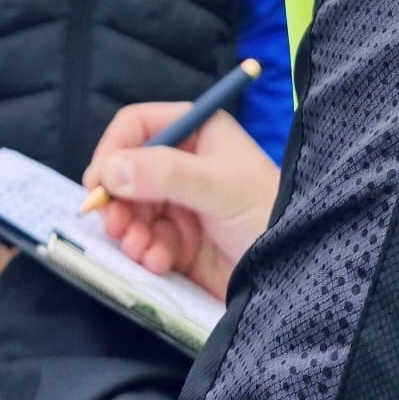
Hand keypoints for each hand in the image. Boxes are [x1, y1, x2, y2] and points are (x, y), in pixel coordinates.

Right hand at [83, 103, 279, 301]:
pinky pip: (144, 240)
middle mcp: (183, 164)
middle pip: (125, 172)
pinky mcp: (180, 242)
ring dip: (128, 230)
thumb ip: (165, 174)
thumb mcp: (219, 187)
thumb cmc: (269, 213)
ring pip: (130, 209)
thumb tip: (110, 170)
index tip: (99, 182)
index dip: (113, 150)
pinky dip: (144, 252)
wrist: (299, 273)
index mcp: (196, 132)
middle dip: (117, 200)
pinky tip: (159, 262)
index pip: (137, 126)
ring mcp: (180, 204)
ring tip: (141, 249)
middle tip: (115, 225)